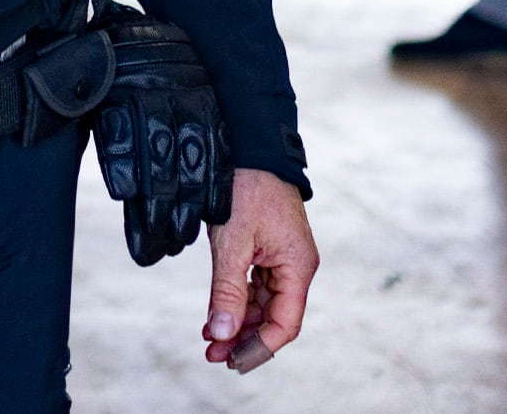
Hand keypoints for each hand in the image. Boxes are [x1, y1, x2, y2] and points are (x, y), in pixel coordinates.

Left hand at [203, 169, 317, 373]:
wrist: (249, 145)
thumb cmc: (246, 188)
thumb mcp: (232, 243)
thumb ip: (227, 291)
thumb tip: (221, 334)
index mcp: (298, 267)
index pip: (285, 324)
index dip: (259, 348)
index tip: (231, 361)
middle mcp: (295, 266)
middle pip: (274, 317)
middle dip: (243, 338)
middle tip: (212, 355)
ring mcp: (282, 257)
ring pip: (263, 303)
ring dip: (237, 321)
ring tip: (209, 338)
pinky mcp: (268, 248)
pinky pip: (255, 285)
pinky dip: (236, 300)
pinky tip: (215, 314)